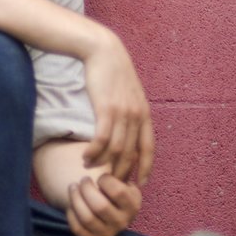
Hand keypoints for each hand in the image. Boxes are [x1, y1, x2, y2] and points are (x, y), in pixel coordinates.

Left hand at [65, 171, 140, 235]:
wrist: (108, 206)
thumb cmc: (113, 186)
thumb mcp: (122, 176)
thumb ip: (122, 165)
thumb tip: (128, 153)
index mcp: (133, 206)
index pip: (118, 192)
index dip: (105, 180)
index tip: (101, 177)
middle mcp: (123, 222)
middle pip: (100, 206)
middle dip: (87, 189)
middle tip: (83, 180)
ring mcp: (108, 233)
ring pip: (87, 218)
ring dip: (76, 199)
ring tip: (73, 187)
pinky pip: (78, 228)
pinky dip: (71, 214)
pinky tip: (71, 203)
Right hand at [81, 37, 154, 186]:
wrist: (103, 52)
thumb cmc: (113, 74)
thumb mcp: (129, 95)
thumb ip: (131, 114)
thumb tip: (128, 133)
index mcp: (145, 114)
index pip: (149, 148)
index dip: (147, 168)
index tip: (141, 184)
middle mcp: (137, 116)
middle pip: (131, 154)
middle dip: (121, 172)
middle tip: (109, 183)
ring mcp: (123, 113)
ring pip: (115, 150)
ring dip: (102, 163)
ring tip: (90, 168)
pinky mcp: (106, 109)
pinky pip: (101, 139)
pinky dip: (94, 152)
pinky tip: (85, 157)